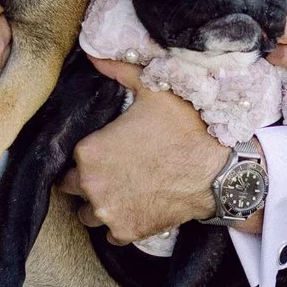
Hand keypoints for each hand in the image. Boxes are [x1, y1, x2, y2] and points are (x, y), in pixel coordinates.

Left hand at [65, 61, 231, 244]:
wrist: (218, 171)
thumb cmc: (185, 128)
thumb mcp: (151, 89)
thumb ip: (117, 70)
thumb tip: (91, 52)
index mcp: (89, 151)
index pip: (69, 157)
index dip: (86, 154)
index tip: (103, 152)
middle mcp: (90, 185)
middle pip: (72, 186)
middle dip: (87, 180)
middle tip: (112, 171)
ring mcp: (108, 212)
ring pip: (87, 214)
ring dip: (99, 205)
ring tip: (121, 191)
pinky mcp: (127, 231)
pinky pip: (110, 234)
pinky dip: (120, 224)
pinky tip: (136, 208)